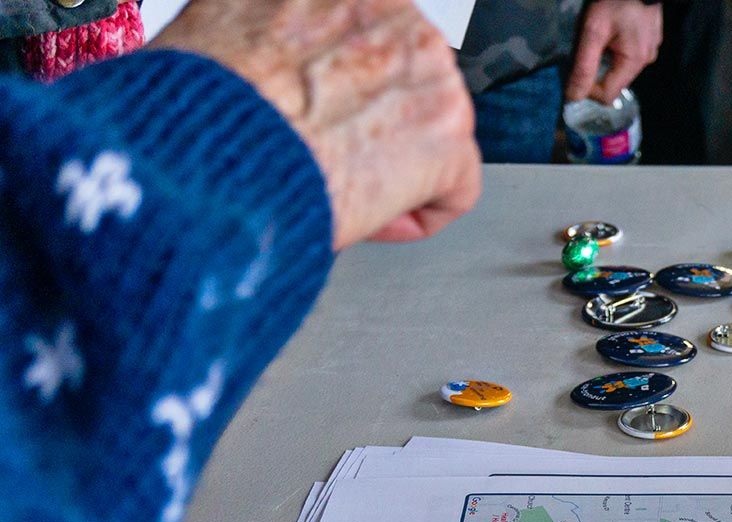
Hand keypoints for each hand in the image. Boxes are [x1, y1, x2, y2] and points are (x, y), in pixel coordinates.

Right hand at [151, 0, 480, 248]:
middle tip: (321, 154)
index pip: (367, 36)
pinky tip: (367, 216)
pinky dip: (416, 215)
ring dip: (390, 167)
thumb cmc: (200, 105)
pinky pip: (456, 189)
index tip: (317, 111)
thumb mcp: (221, 23)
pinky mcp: (449, 134)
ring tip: (332, 182)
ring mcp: (430, 71)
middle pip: (403, 83)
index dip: (341, 85)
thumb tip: (262, 50)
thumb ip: (268, 27)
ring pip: (429, 132)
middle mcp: (394, 10)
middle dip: (370, 125)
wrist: (209, 154)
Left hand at [566, 0, 661, 104]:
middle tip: (586, 46)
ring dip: (606, 57)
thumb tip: (572, 98)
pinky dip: (616, 47)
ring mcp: (651, 49)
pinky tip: (612, 29)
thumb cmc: (615, 0)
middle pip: (614, 81)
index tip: (576, 69)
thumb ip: (584, 66)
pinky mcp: (651, 38)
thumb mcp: (593, 31)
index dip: (587, 89)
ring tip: (600, 34)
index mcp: (634, 62)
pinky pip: (629, 53)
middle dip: (596, 70)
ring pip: (621, 67)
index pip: (607, 96)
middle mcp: (646, 61)